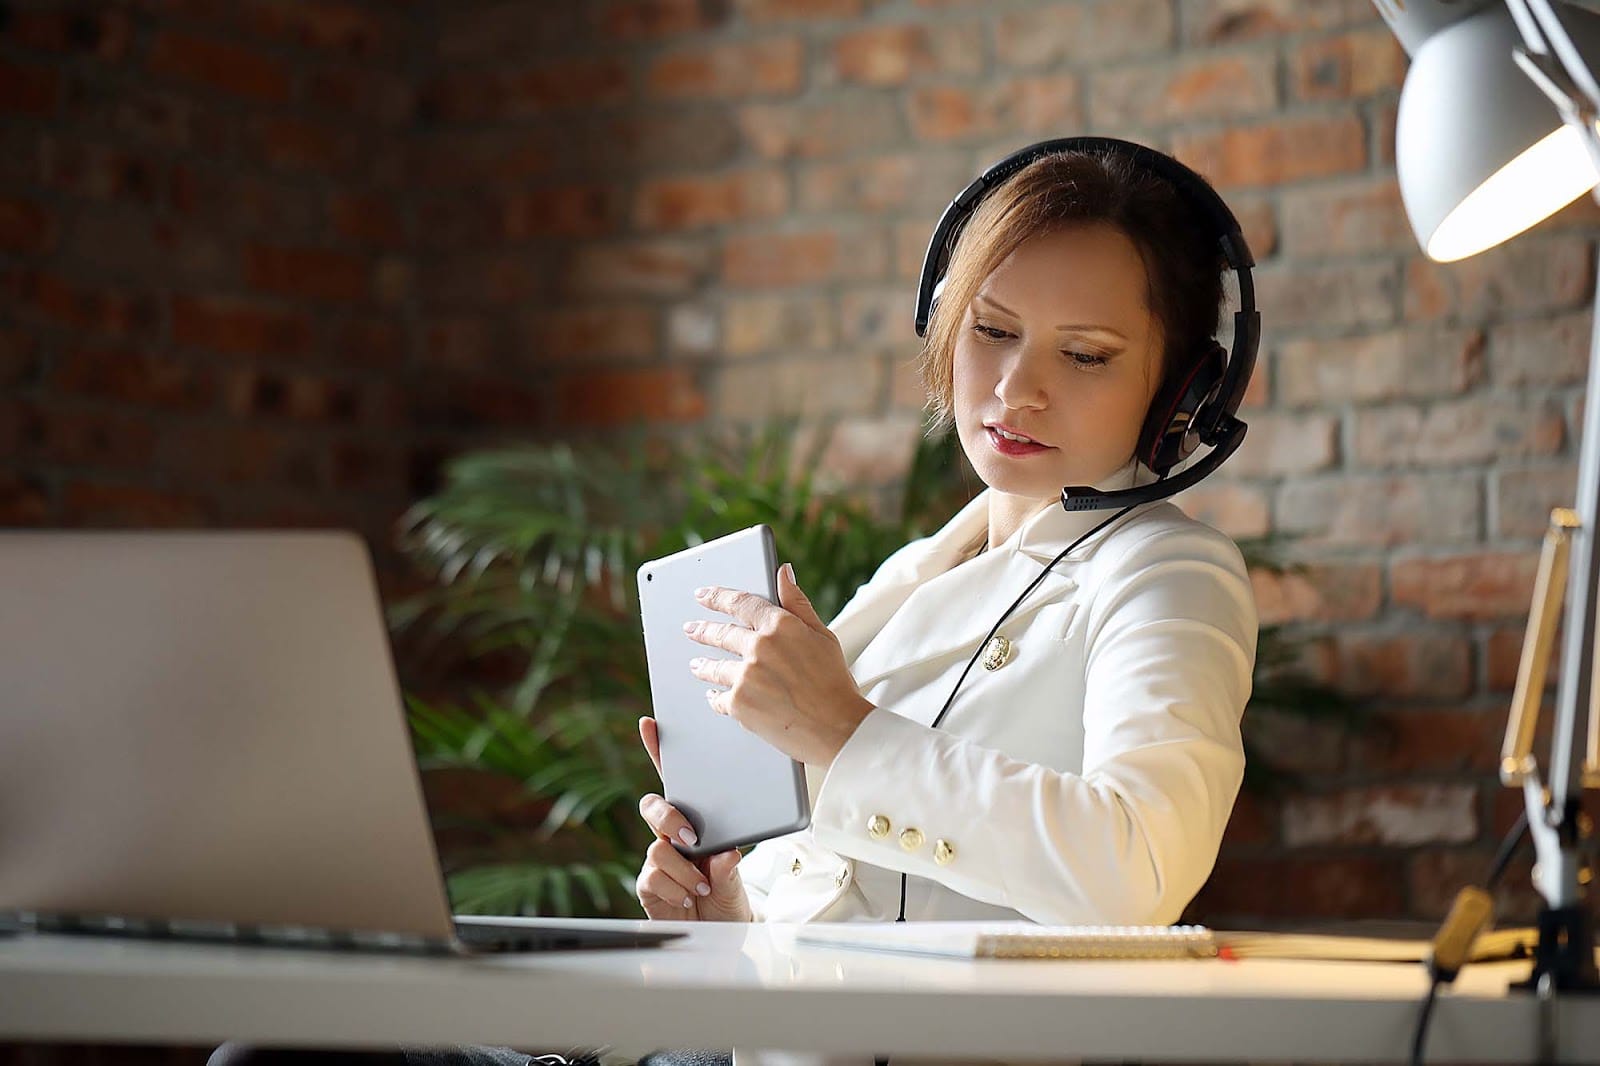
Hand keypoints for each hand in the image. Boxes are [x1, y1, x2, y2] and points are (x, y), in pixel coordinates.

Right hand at [634, 715, 750, 921]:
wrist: (723, 936)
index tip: (650, 723)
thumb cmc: (729, 899)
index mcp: (697, 823)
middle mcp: (673, 837)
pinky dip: (675, 889)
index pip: (677, 784)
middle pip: (654, 807)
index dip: (659, 752)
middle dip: (670, 817)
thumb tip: (723, 853)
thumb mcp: (736, 880)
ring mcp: (658, 860)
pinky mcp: (648, 884)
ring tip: (701, 888)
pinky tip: (687, 898)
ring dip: (684, 871)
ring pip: (658, 847)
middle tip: (690, 837)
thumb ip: (727, 868)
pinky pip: (652, 876)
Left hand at [685, 562, 874, 766]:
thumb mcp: (823, 636)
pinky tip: (713, 695)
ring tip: (696, 665)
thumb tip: (783, 573)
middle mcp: (760, 647)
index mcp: (781, 626)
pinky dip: (714, 696)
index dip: (718, 597)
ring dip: (703, 665)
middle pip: (721, 633)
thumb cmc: (835, 683)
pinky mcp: (739, 704)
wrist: (839, 729)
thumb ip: (798, 603)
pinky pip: (718, 698)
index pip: (741, 602)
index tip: (703, 594)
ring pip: (714, 667)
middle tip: (691, 629)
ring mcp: (746, 676)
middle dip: (702, 630)